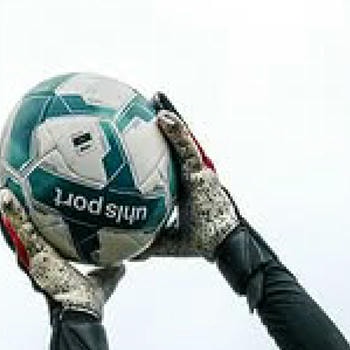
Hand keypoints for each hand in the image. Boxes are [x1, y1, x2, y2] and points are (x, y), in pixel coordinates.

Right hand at [0, 187, 124, 316]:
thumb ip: (109, 271)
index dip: (28, 226)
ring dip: (4, 210)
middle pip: (17, 233)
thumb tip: (123, 264)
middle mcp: (35, 262)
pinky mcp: (31, 256)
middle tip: (0, 193)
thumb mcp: (102, 282)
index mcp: (48, 266)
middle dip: (9, 215)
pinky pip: (19, 230)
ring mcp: (31, 260)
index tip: (23, 210)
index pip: (35, 241)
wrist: (80, 314)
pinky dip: (10, 213)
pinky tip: (4, 196)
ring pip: (13, 230)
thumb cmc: (87, 305)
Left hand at [138, 96, 241, 260]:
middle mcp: (191, 175)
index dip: (154, 149)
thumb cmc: (203, 242)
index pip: (167, 164)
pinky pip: (186, 146)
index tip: (137, 135)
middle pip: (173, 146)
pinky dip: (176, 130)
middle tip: (140, 108)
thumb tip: (124, 251)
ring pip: (182, 139)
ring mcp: (198, 170)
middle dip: (160, 127)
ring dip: (169, 117)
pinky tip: (162, 115)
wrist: (225, 244)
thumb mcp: (169, 241)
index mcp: (183, 188)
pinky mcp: (202, 170)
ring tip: (153, 98)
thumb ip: (149, 240)